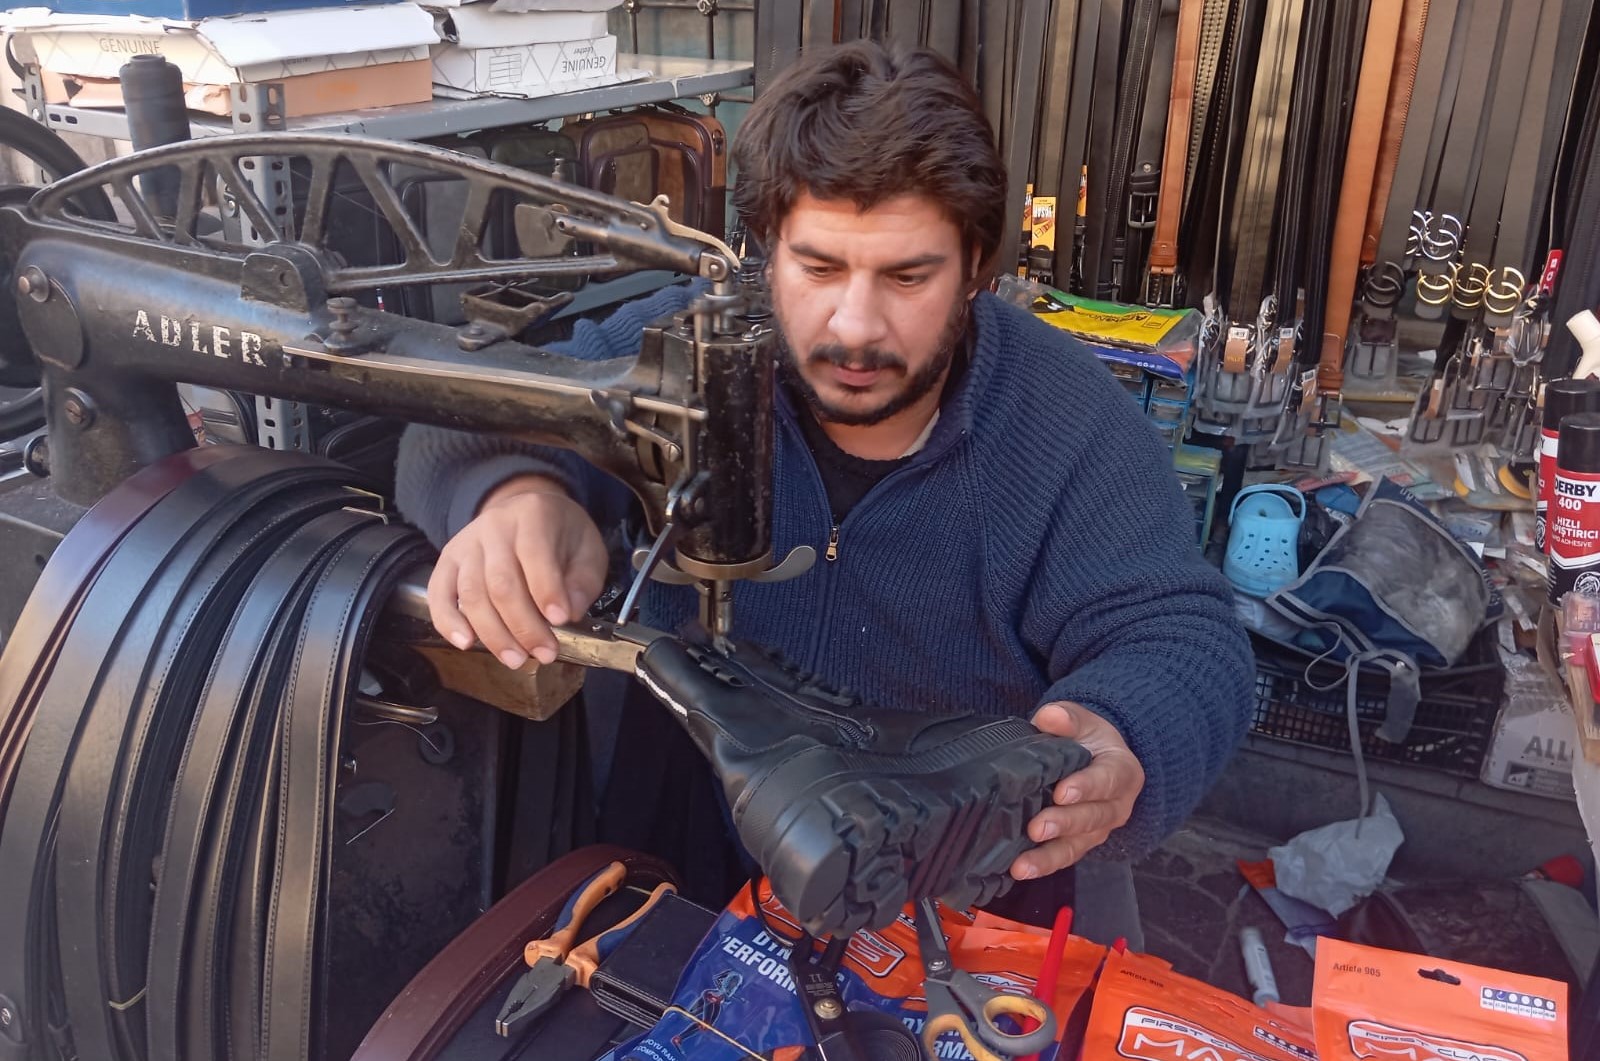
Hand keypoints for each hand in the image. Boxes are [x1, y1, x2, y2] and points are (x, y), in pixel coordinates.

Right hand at [427, 475, 607, 669]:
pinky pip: (439, 594)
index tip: (561, 621)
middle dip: (523, 625)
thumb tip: (569, 611)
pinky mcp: (448, 561)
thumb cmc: (560, 535)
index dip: (546, 591)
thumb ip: (583, 581)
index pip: (535, 554)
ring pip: (471, 594)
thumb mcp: (588, 549)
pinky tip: (466, 643)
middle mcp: (494, 526)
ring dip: (493, 633)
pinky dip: (448, 622)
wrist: (525, 510)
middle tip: (544, 653)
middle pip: (501, 583)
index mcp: (533, 515)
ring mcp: (466, 544)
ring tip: (515, 659)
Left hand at [1011, 702, 1144, 879]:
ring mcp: (1098, 829)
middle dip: (1064, 824)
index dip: (1086, 787)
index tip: (1062, 792)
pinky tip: (1019, 870)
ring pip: (1078, 845)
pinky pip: (1064, 857)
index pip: (1107, 780)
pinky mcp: (1080, 843)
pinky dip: (1042, 865)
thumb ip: (1068, 718)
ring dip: (1049, 856)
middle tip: (1037, 828)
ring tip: (1022, 865)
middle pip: (1093, 818)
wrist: (1096, 757)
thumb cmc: (1088, 739)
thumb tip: (1050, 717)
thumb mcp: (1082, 720)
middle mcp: (1116, 806)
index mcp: (1122, 771)